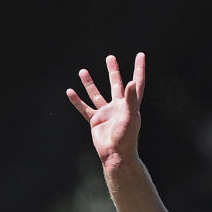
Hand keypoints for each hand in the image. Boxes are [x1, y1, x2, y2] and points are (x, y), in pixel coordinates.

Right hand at [66, 53, 145, 171]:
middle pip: (116, 85)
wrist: (115, 155)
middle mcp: (118, 107)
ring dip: (90, 83)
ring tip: (82, 71)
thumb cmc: (126, 137)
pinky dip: (77, 101)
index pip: (137, 83)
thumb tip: (132, 81)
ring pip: (97, 95)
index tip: (141, 55)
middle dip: (113, 71)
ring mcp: (106, 114)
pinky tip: (70, 91)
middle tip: (110, 58)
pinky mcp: (95, 121)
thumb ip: (130, 99)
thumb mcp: (129, 116)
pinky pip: (84, 108)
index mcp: (130, 105)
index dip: (139, 69)